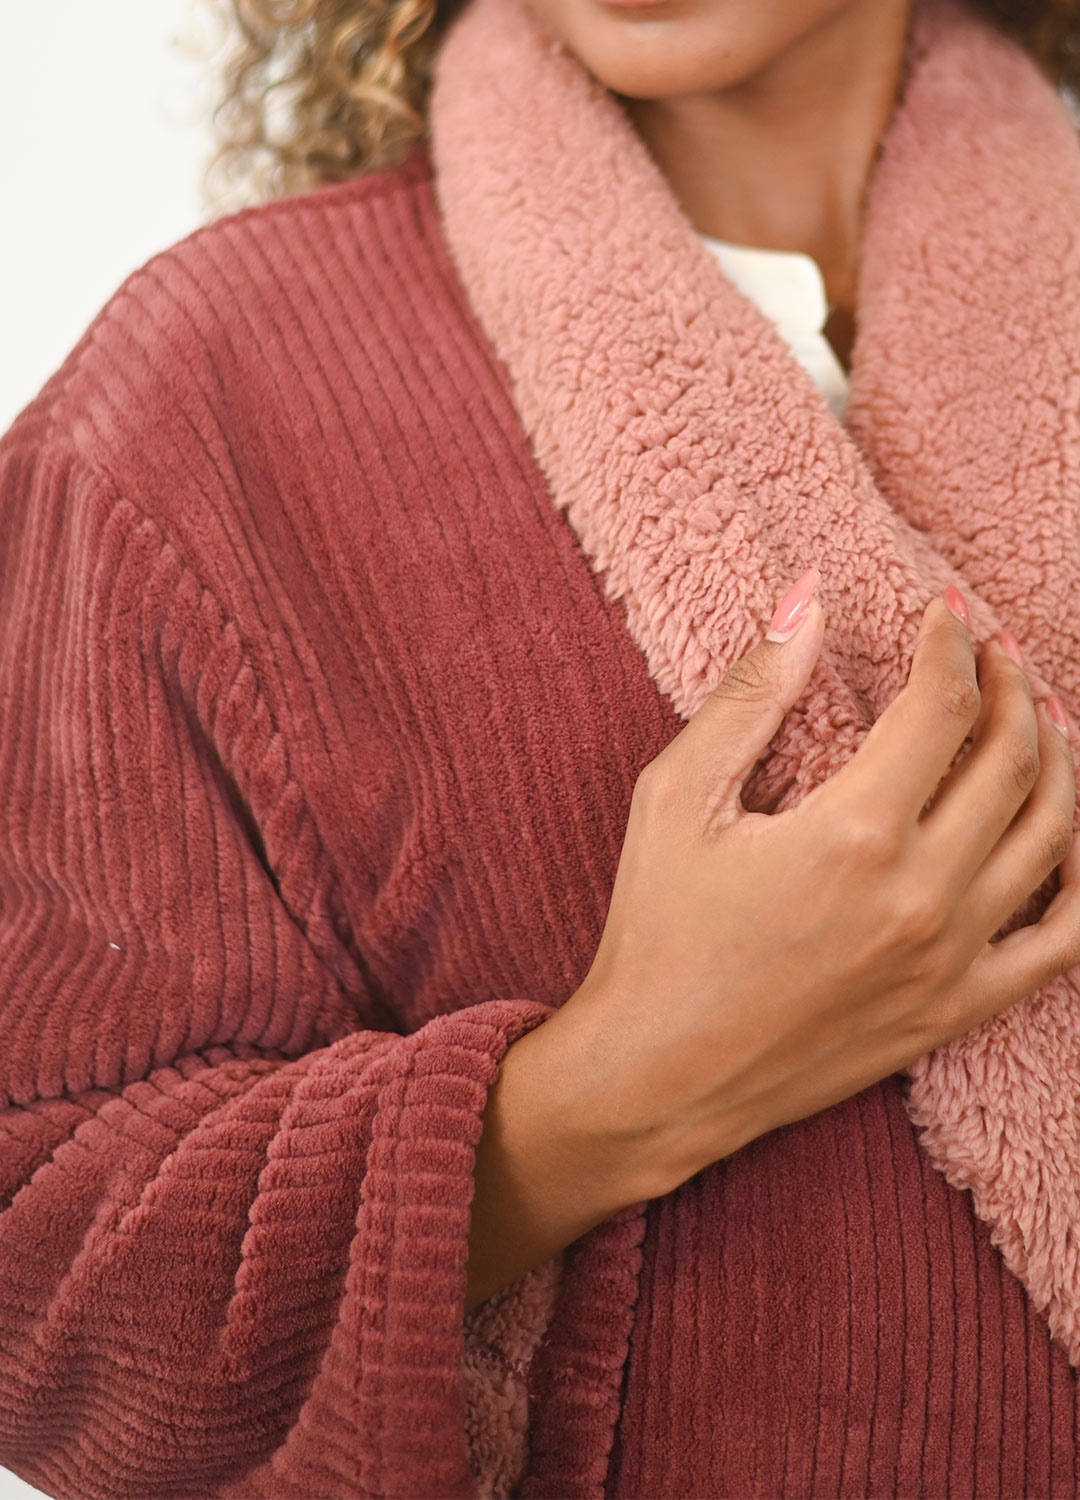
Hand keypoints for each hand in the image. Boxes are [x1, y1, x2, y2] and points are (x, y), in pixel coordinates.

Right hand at [558, 578, 1079, 1195]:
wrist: (658, 1074)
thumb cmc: (658, 933)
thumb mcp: (677, 799)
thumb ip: (752, 694)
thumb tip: (807, 599)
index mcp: (853, 833)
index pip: (943, 705)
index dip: (952, 643)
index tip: (944, 613)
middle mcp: (920, 894)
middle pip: (1013, 757)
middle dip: (1014, 684)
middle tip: (995, 650)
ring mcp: (949, 958)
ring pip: (1053, 833)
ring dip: (1057, 757)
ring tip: (1038, 716)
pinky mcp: (955, 1009)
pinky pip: (1063, 940)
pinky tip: (1067, 832)